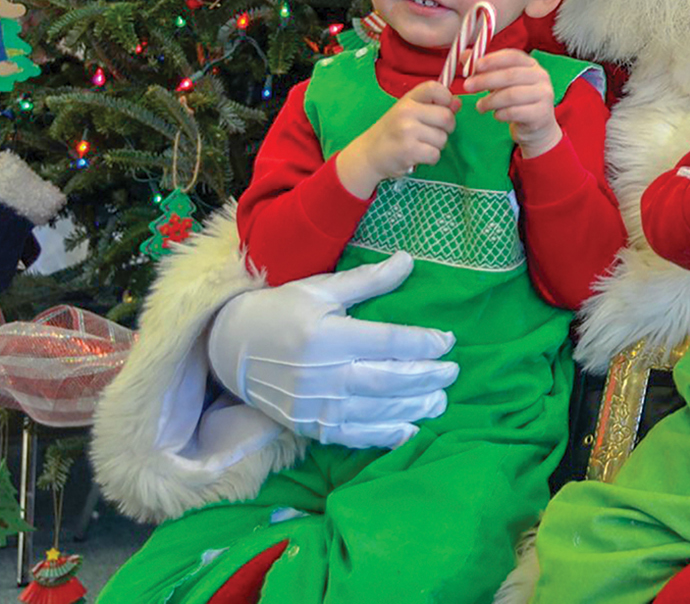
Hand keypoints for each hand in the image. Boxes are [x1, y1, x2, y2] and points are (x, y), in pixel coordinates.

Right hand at [208, 252, 458, 447]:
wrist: (229, 347)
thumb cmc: (280, 310)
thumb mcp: (321, 288)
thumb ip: (368, 280)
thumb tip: (409, 260)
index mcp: (326, 335)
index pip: (387, 342)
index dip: (423, 343)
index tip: (448, 341)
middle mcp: (320, 373)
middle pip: (386, 379)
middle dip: (426, 378)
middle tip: (453, 372)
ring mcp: (313, 404)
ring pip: (374, 410)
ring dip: (413, 407)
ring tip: (440, 402)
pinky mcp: (306, 425)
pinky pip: (351, 435)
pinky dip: (382, 436)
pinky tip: (409, 431)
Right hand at [336, 80, 457, 197]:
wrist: (368, 153)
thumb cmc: (392, 131)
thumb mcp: (409, 112)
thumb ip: (433, 106)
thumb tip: (458, 102)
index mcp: (408, 99)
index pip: (436, 88)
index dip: (446, 98)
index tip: (442, 109)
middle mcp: (407, 111)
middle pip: (447, 117)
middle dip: (446, 129)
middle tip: (432, 134)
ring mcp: (407, 131)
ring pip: (443, 138)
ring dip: (437, 146)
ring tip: (421, 145)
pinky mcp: (408, 150)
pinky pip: (435, 154)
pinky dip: (431, 158)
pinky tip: (418, 155)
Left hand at [464, 49, 561, 157]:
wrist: (537, 126)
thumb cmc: (517, 100)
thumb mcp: (500, 82)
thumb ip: (484, 68)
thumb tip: (464, 55)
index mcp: (531, 64)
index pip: (513, 56)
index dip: (493, 59)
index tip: (475, 66)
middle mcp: (541, 77)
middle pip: (510, 75)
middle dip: (485, 80)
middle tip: (467, 87)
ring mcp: (544, 95)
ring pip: (512, 95)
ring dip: (490, 101)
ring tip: (479, 106)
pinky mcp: (542, 114)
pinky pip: (516, 112)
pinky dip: (501, 114)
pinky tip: (495, 115)